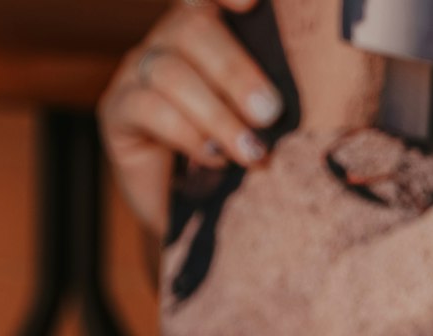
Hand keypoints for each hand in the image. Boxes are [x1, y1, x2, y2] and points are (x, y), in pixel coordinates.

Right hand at [100, 0, 282, 236]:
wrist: (194, 218)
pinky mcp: (116, 111)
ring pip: (170, 71)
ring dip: (216, 114)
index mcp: (206, 29)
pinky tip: (215, 159)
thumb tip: (316, 91)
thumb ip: (274, 98)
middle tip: (271, 114)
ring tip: (252, 153)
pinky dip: (187, 134)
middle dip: (235, 72)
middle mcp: (169, 41)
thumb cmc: (236, 165)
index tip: (252, 2)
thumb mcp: (262, 125)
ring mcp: (137, 72)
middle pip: (192, 28)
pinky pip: (148, 108)